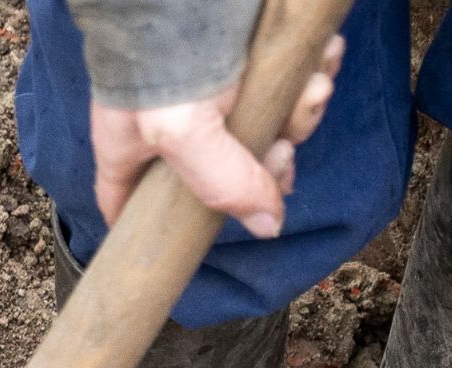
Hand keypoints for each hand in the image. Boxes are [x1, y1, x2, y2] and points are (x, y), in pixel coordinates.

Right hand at [90, 34, 343, 238]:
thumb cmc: (164, 42)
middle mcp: (177, 124)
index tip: (191, 241)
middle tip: (280, 147)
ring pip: (273, 130)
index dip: (158, 232)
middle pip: (231, 178)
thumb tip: (267, 226)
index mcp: (137, 146)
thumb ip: (222, 186)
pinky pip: (294, 85)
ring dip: (302, 114)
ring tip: (309, 86)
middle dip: (269, 166)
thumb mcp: (181, 131)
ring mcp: (218, 92)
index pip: (131, 208)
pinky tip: (320, 61)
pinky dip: (314, 74)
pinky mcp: (253, 59)